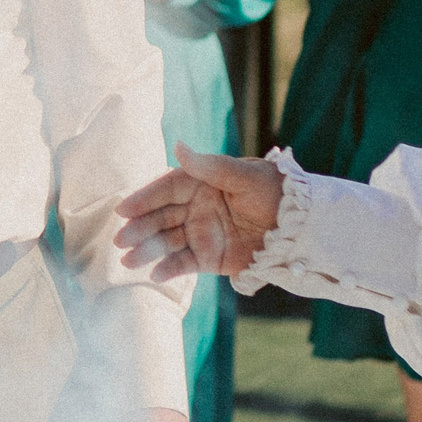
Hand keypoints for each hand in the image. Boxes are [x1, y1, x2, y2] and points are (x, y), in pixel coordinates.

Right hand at [114, 142, 281, 281]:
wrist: (301, 226)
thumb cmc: (274, 192)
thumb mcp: (244, 176)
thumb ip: (210, 166)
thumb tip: (178, 146)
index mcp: (200, 183)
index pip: (165, 190)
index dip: (143, 199)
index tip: (123, 210)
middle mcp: (194, 208)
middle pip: (160, 219)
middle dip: (138, 229)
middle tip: (119, 241)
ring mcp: (200, 234)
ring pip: (167, 242)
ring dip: (147, 251)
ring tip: (128, 262)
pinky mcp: (209, 258)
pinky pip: (184, 264)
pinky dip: (169, 269)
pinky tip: (155, 274)